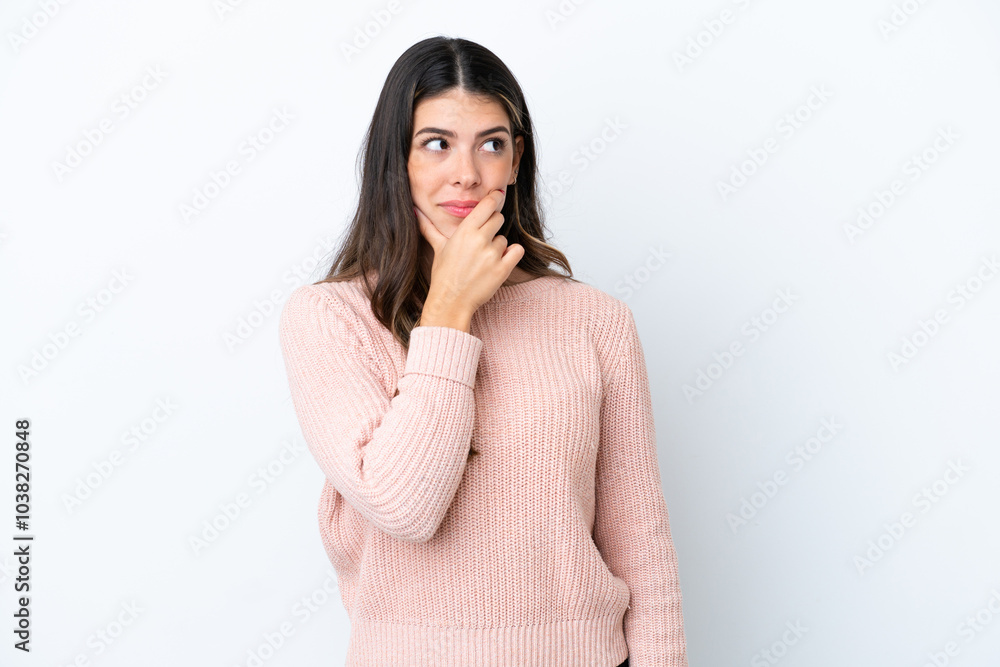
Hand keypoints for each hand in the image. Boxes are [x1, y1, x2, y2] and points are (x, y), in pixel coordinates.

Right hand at [414, 189, 524, 313]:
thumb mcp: (438, 248)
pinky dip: (512, 254)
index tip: (496, 197)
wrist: (451, 301)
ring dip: (498, 247)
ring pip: (504, 238)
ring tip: (483, 260)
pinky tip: (501, 260)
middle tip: (483, 240)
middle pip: (498, 218)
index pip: (487, 204)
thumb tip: (416, 212)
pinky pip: (517, 251)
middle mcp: (479, 239)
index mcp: (464, 231)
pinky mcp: (502, 269)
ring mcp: (492, 254)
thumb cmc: (444, 275)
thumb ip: (430, 228)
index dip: (494, 199)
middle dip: (493, 227)